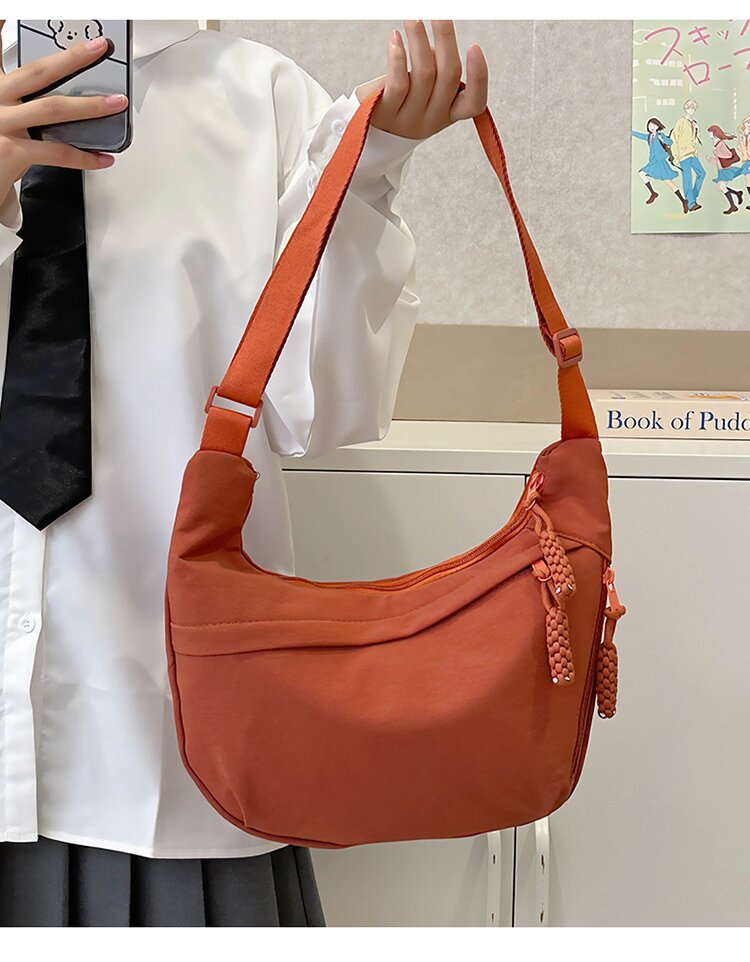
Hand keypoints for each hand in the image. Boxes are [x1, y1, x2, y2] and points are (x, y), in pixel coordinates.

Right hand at [0, 22, 127, 210]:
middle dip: (73, 58)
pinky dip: (84, 158)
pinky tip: (104, 159)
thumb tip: (36, 110)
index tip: (14, 9)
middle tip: (99, 47)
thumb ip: (9, 102)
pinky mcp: (11, 151)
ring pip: (53, 109)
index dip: (3, 25)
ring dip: (90, 105)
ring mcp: (1, 124)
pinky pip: (57, 153)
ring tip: (116, 102)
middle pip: (37, 71)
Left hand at [355, 20, 487, 139]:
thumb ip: (435, 67)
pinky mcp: (386, 114)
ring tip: (413, 17)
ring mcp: (409, 119)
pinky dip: (398, 57)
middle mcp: (432, 119)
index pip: (474, 103)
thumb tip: (435, 42)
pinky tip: (395, 38)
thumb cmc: (404, 103)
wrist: (372, 134)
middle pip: (448, 76)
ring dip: (419, 40)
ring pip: (423, 75)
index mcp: (449, 113)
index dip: (479, 77)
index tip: (475, 47)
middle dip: (445, 38)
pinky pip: (398, 84)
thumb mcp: (426, 90)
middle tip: (438, 12)